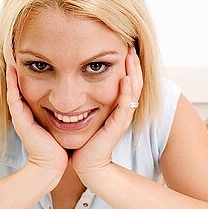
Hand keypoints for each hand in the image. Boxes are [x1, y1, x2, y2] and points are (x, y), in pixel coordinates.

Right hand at [6, 61, 68, 181]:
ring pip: (14, 90)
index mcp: (33, 114)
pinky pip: (14, 98)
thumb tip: (77, 104)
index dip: (29, 74)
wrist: (51, 166)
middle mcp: (24, 114)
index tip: (32, 59)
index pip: (29, 89)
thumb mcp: (61, 126)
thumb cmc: (59, 148)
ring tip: (12, 56)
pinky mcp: (20, 121)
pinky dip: (12, 85)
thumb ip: (64, 114)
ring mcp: (20, 117)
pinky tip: (12, 71)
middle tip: (17, 52)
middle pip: (18, 87)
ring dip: (12, 74)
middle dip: (18, 71)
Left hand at [70, 45, 142, 179]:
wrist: (85, 164)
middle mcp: (122, 110)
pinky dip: (126, 90)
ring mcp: (122, 118)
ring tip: (131, 55)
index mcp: (116, 106)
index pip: (126, 80)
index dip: (126, 64)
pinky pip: (125, 105)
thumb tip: (73, 80)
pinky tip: (126, 77)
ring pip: (133, 90)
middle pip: (134, 81)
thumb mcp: (84, 113)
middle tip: (131, 44)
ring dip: (133, 72)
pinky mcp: (117, 126)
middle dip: (133, 62)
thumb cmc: (83, 140)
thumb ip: (84, 98)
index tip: (122, 45)